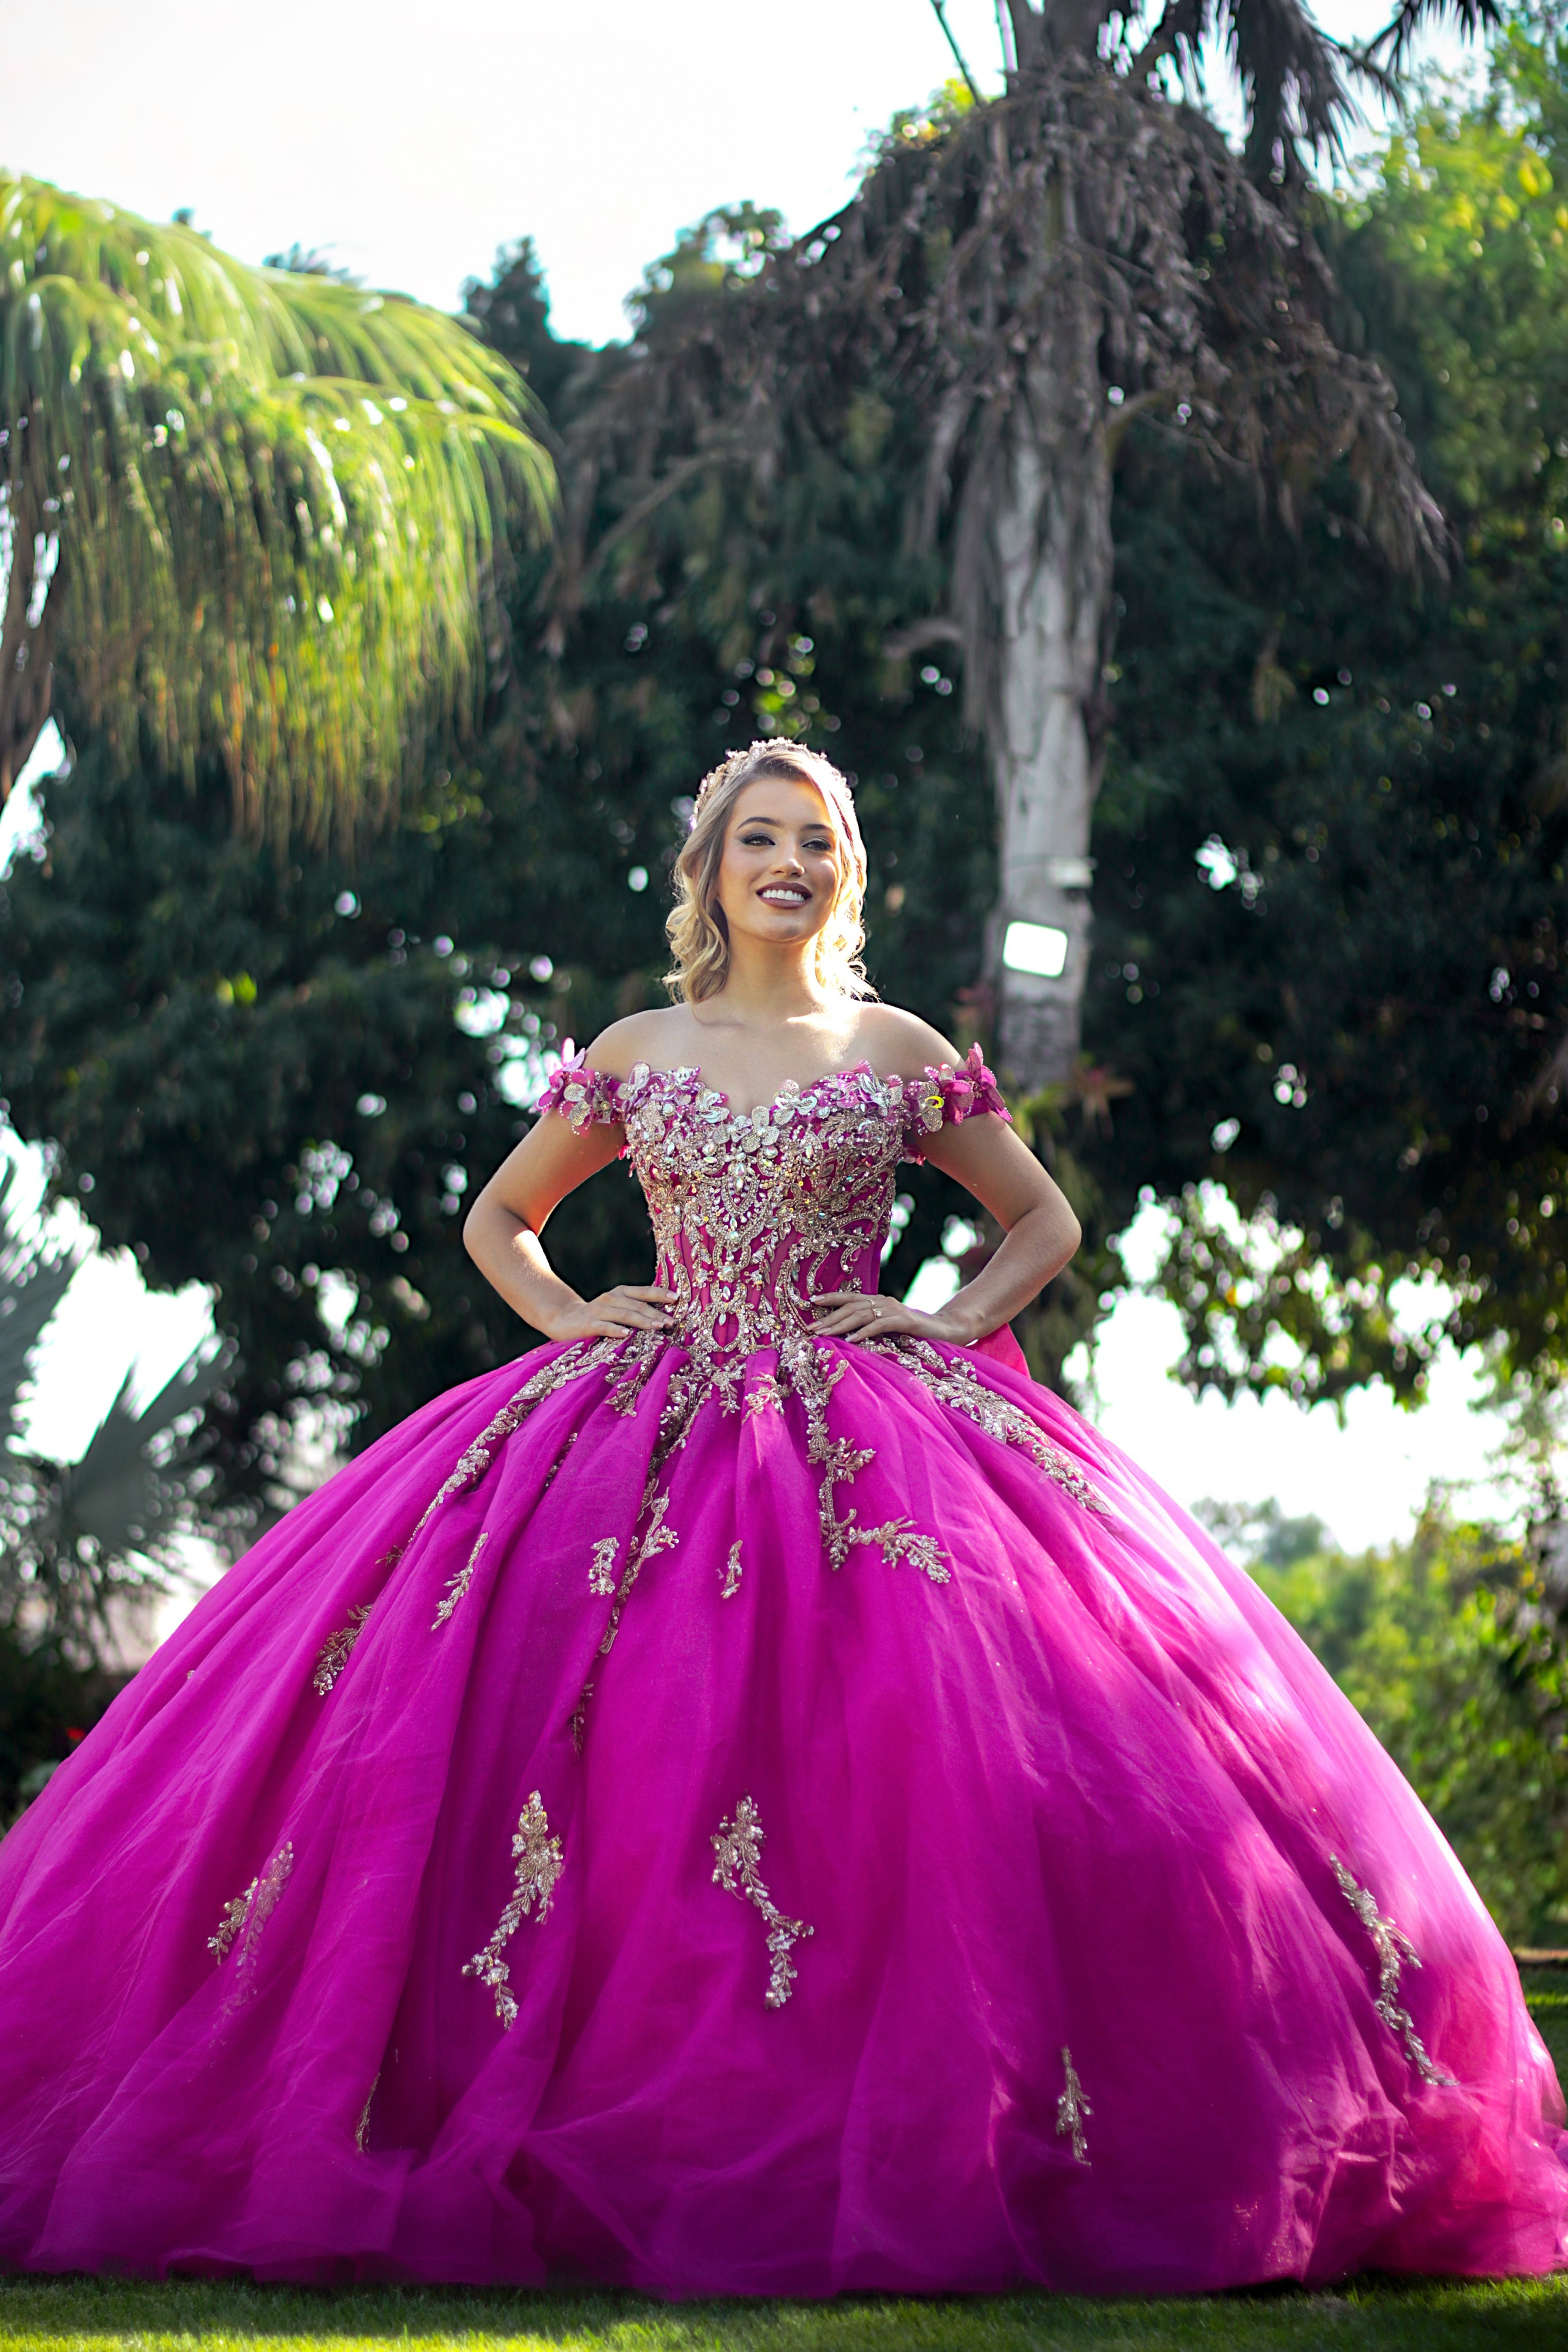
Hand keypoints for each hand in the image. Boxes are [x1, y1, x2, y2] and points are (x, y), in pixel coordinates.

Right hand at [546, 1285, 676, 1341]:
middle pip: (637, 1305)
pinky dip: (616, 1329)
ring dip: (643, 1321)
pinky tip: (627, 1334)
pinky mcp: (588, 1324)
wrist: (563, 1319)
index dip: (660, 1294)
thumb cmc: (597, 1316)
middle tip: (672, 1322)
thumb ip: (634, 1309)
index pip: (644, 1292)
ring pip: (624, 1315)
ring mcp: (599, 1310)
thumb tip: (664, 1318)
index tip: (677, 1298)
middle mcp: (611, 1298)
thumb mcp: (616, 1308)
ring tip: (658, 1327)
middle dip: (656, 1313)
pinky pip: (604, 1326)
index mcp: (620, 1293)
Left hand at [809, 1289, 975, 1344]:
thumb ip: (871, 1326)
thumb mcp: (888, 1328)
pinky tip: (852, 1340)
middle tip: (810, 1328)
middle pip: (851, 1307)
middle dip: (829, 1317)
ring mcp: (895, 1310)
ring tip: (825, 1333)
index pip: (850, 1297)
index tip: (810, 1301)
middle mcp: (884, 1301)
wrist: (946, 1330)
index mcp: (878, 1301)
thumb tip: (845, 1334)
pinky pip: (881, 1325)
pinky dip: (865, 1332)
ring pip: (862, 1314)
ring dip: (841, 1325)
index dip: (831, 1298)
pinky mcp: (905, 1321)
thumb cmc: (914, 1332)